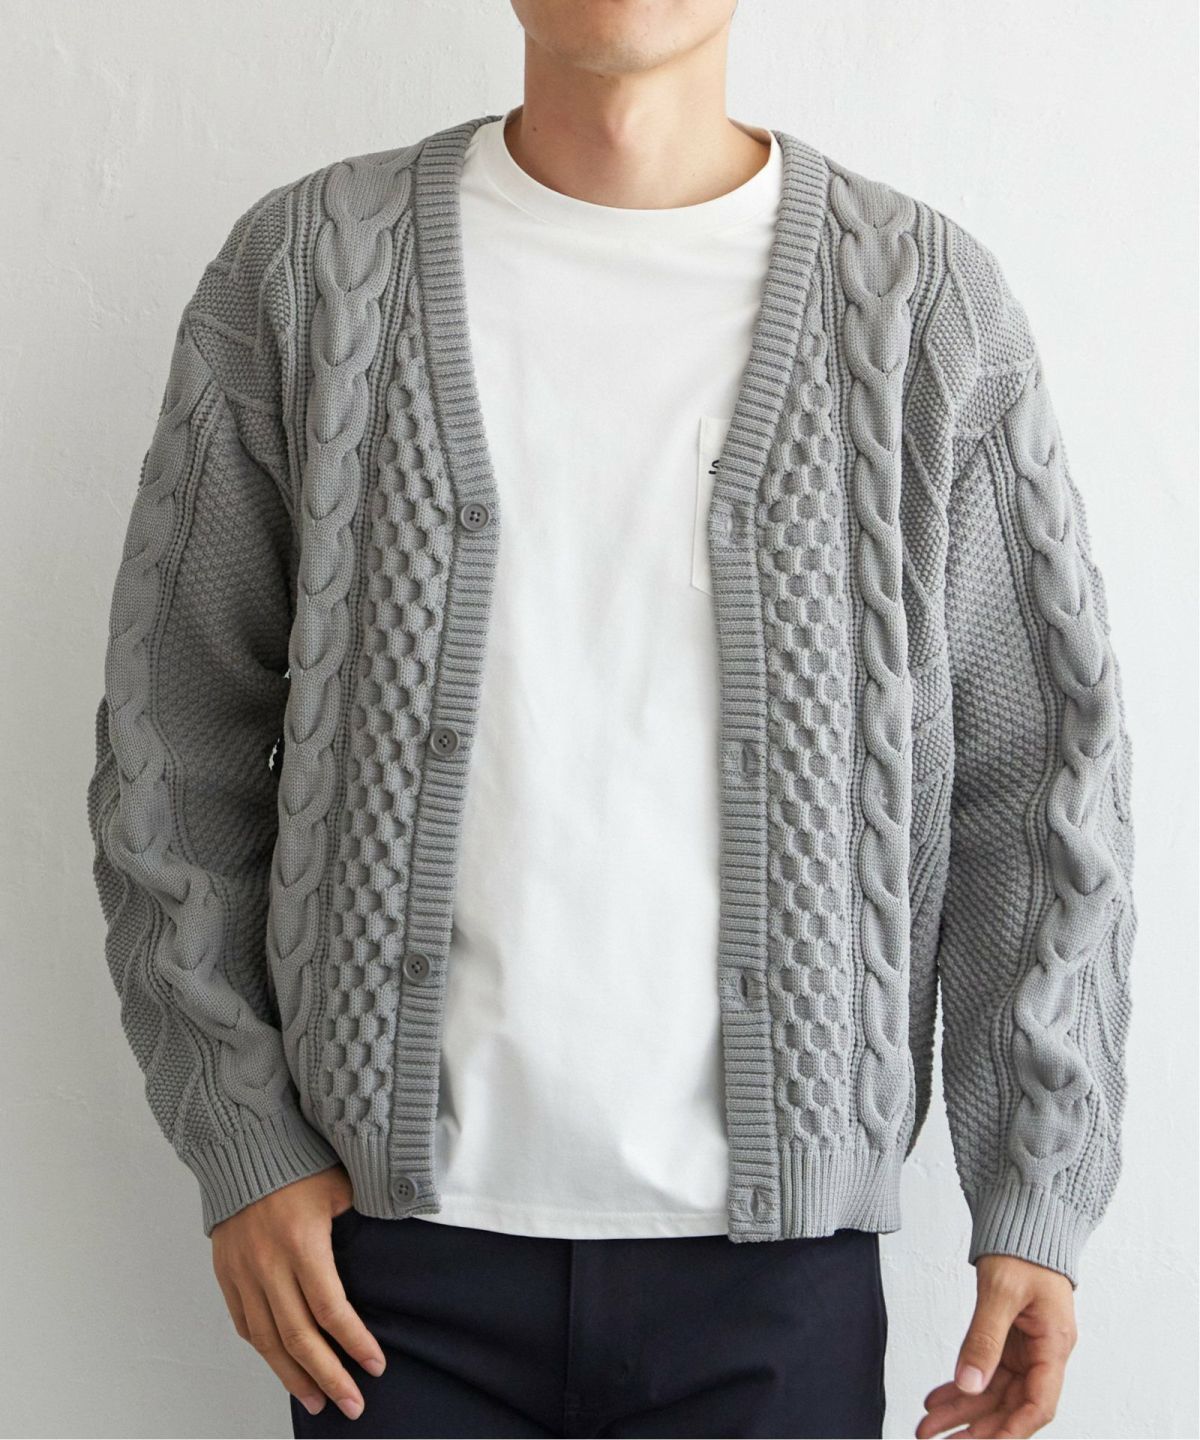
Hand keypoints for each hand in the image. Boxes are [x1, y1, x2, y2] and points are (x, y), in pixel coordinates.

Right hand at [211, 1165, 385, 1420]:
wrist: (240, 1146)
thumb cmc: (297, 1161)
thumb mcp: (339, 1185)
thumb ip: (363, 1216)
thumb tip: (399, 1228)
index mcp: (302, 1244)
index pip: (331, 1310)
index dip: (354, 1343)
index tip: (375, 1366)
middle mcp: (269, 1265)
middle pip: (299, 1337)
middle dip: (328, 1377)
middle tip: (352, 1405)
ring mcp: (243, 1273)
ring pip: (267, 1340)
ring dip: (293, 1376)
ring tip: (317, 1402)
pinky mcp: (226, 1273)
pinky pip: (244, 1323)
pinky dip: (263, 1349)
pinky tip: (281, 1365)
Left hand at [917, 1254, 1076, 1438]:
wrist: (1023, 1219)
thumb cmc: (1023, 1248)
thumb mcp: (1001, 1291)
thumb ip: (985, 1338)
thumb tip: (969, 1383)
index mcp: (1054, 1344)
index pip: (1039, 1403)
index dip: (1011, 1430)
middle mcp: (1043, 1352)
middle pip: (1010, 1404)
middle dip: (975, 1426)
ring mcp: (1026, 1348)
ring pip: (994, 1392)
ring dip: (962, 1410)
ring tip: (928, 1426)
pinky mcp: (1009, 1340)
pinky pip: (985, 1371)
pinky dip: (961, 1385)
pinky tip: (938, 1399)